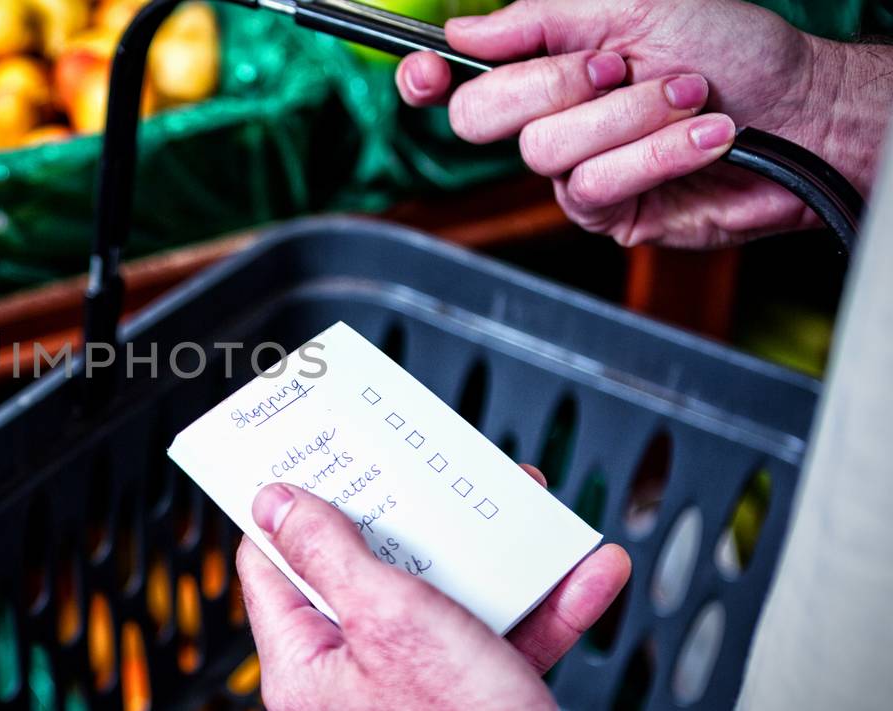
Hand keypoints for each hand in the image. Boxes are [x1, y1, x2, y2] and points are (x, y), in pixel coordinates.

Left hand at [238, 465, 630, 709]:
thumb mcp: (389, 622)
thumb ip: (330, 555)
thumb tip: (274, 503)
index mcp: (307, 663)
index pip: (274, 563)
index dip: (293, 505)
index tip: (317, 457)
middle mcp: (354, 677)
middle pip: (370, 569)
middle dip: (418, 518)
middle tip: (434, 471)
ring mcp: (416, 689)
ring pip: (449, 597)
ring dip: (499, 552)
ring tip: (527, 507)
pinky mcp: (475, 699)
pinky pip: (505, 637)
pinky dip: (547, 604)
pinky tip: (584, 572)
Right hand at [394, 0, 889, 248]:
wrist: (803, 110)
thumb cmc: (733, 50)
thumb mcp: (632, 2)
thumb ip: (541, 15)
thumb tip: (465, 31)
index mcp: (544, 63)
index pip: (456, 77)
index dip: (426, 78)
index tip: (428, 73)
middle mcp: (549, 117)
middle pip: (479, 116)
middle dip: (551, 84)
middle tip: (617, 65)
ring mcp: (573, 170)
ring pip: (543, 151)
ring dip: (628, 115)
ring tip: (689, 94)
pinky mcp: (607, 213)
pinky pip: (592, 186)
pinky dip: (655, 152)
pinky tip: (702, 132)